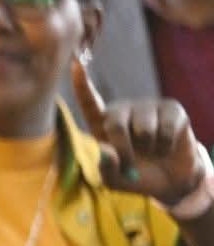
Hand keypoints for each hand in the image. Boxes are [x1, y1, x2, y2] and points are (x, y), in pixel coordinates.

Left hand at [74, 60, 208, 209]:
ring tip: (151, 151)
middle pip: (115, 123)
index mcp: (102, 125)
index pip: (89, 103)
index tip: (75, 64)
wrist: (169, 179)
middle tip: (130, 165)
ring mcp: (147, 107)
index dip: (82, 85)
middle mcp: (123, 111)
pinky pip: (166, 128)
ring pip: (143, 128)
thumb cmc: (135, 176)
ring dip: (148, 148)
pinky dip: (165, 145)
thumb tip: (106, 151)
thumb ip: (106, 169)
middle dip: (122, 149)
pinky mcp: (171, 109)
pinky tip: (166, 146)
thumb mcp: (114, 181)